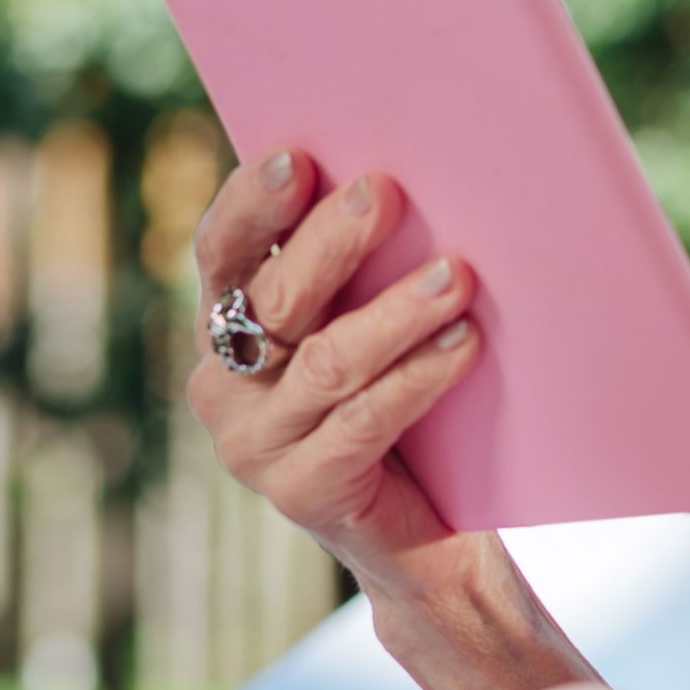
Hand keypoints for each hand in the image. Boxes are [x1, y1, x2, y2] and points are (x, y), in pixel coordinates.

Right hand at [184, 146, 494, 607]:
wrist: (427, 533)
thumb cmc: (407, 401)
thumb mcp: (376, 323)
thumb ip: (370, 264)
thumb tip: (416, 175)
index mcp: (228, 327)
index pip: (222, 253)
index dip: (252, 205)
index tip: (297, 156)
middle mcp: (225, 385)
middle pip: (274, 300)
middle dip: (330, 242)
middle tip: (385, 192)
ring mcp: (256, 445)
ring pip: (327, 362)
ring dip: (396, 311)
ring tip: (459, 274)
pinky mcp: (304, 492)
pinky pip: (365, 422)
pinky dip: (419, 377)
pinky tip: (466, 344)